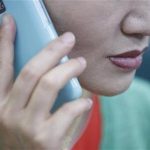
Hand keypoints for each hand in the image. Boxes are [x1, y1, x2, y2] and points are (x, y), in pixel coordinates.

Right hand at [0, 14, 91, 149]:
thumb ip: (34, 91)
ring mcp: (26, 126)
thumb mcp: (26, 112)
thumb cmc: (31, 135)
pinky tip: (87, 101)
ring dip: (69, 69)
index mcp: (1, 103)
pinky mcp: (45, 140)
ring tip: (81, 62)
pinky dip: (80, 102)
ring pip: (49, 84)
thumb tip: (55, 65)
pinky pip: (67, 110)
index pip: (2, 66)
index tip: (10, 22)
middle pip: (31, 70)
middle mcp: (8, 113)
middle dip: (52, 50)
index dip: (4, 42)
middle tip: (68, 39)